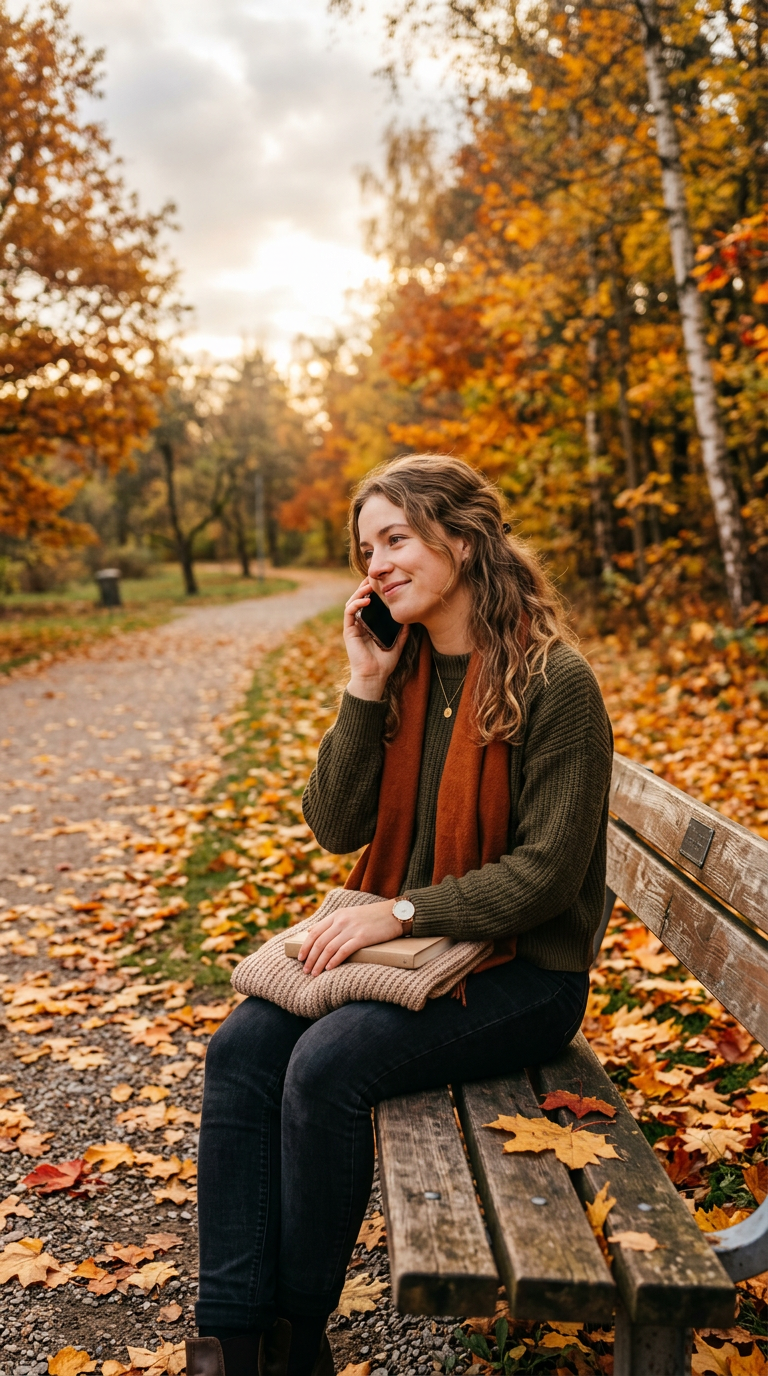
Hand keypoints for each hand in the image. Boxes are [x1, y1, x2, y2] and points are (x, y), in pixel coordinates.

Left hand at [298, 900, 401, 974]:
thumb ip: (331, 922)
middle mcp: (342, 921)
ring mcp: (352, 929)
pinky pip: (343, 951)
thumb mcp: (349, 914)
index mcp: (337, 915)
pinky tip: (329, 969)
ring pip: (328, 948)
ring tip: (314, 973)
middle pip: (319, 942)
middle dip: (310, 958)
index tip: (300, 958)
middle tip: (305, 970)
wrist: (395, 913)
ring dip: (319, 963)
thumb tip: (311, 931)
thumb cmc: (372, 916)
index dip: (305, 946)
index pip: (315, 932)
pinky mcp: (362, 938)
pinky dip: (334, 961)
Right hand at [343, 579, 407, 700]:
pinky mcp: (349, 631)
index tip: (383, 582)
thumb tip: (410, 619)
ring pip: (352, 603)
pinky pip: (349, 613)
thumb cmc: (384, 663)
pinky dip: (356, 604)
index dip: (374, 592)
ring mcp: (353, 627)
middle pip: (360, 600)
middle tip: (375, 578)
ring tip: (369, 585)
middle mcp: (360, 624)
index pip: (370, 604)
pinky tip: (365, 600)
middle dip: (365, 587)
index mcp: (370, 625)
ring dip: (359, 592)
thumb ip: (402, 631)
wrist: (374, 676)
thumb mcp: (398, 643)